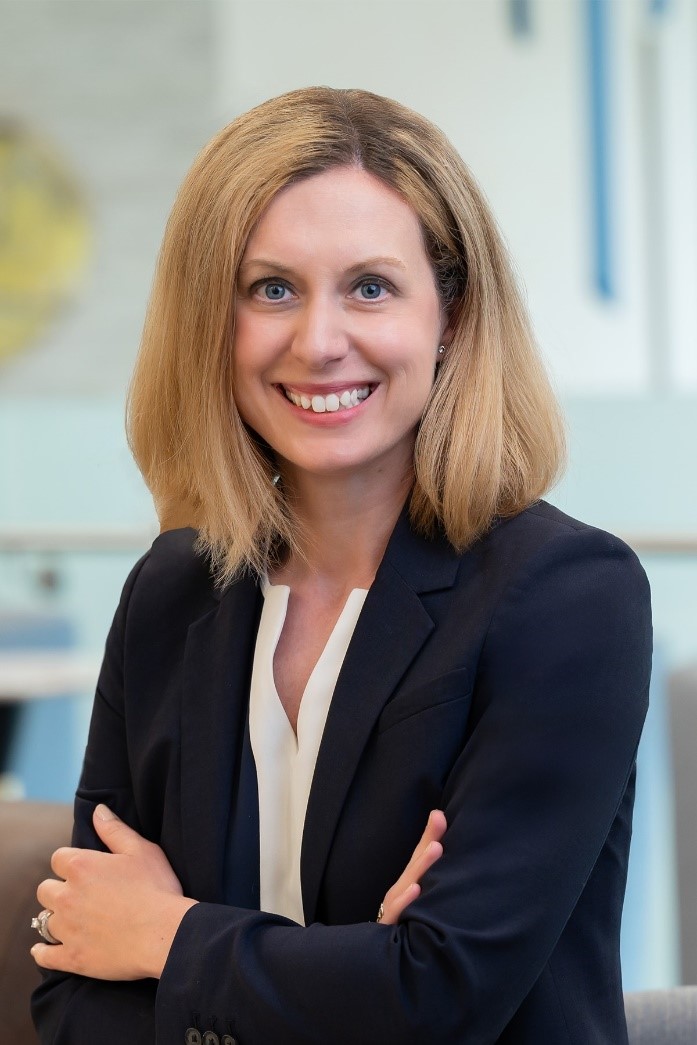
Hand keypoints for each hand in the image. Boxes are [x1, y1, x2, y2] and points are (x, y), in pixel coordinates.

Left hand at [31, 805, 196, 980]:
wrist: (164, 935)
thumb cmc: (156, 889)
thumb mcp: (141, 850)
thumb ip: (114, 830)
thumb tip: (97, 811)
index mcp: (82, 866)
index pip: (58, 858)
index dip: (70, 862)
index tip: (84, 869)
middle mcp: (67, 896)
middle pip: (45, 889)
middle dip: (58, 889)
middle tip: (78, 895)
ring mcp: (67, 929)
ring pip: (44, 921)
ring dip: (56, 918)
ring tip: (71, 920)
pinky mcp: (71, 958)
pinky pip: (44, 955)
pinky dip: (42, 952)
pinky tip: (44, 950)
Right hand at [378, 809, 446, 924]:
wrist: (380, 970)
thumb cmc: (404, 935)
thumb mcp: (418, 906)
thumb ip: (428, 882)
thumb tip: (447, 856)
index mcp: (407, 889)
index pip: (418, 858)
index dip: (429, 835)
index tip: (440, 814)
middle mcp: (399, 896)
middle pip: (414, 866)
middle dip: (427, 843)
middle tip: (440, 820)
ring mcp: (393, 913)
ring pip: (407, 886)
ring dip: (421, 867)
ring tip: (436, 849)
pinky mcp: (389, 932)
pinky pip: (397, 916)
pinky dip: (405, 902)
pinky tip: (416, 890)